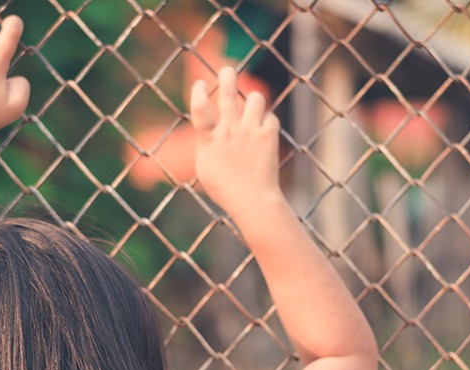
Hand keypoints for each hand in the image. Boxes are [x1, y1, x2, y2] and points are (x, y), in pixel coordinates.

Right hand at [190, 67, 282, 218]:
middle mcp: (229, 131)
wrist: (252, 200)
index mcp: (210, 140)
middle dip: (227, 76)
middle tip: (227, 69)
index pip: (199, 109)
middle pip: (228, 94)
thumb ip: (207, 145)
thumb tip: (208, 131)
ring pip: (255, 99)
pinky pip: (270, 117)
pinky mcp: (268, 136)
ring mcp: (250, 132)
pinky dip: (267, 121)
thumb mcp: (205, 168)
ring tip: (252, 107)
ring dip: (253, 100)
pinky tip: (263, 132)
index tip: (200, 83)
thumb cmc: (225, 189)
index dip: (199, 93)